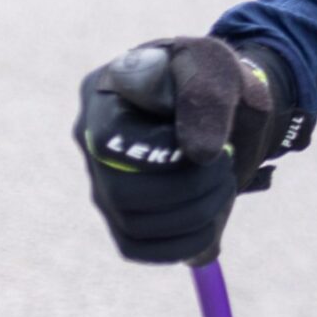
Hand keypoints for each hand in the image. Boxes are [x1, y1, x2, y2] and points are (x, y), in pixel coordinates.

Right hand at [73, 37, 309, 263]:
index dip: (164, 155)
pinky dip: (184, 243)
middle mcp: (90, 141)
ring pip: (134, 225)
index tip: (211, 148)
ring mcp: (102, 181)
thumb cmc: (213, 78)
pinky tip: (211, 219)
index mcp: (104, 92)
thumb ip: (208, 97)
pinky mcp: (120, 215)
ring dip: (196, 213)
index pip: (112, 140)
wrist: (227, 103)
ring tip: (224, 183)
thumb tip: (199, 154)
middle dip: (191, 187)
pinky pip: (138, 248)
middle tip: (227, 164)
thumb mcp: (218, 67)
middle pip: (123, 193)